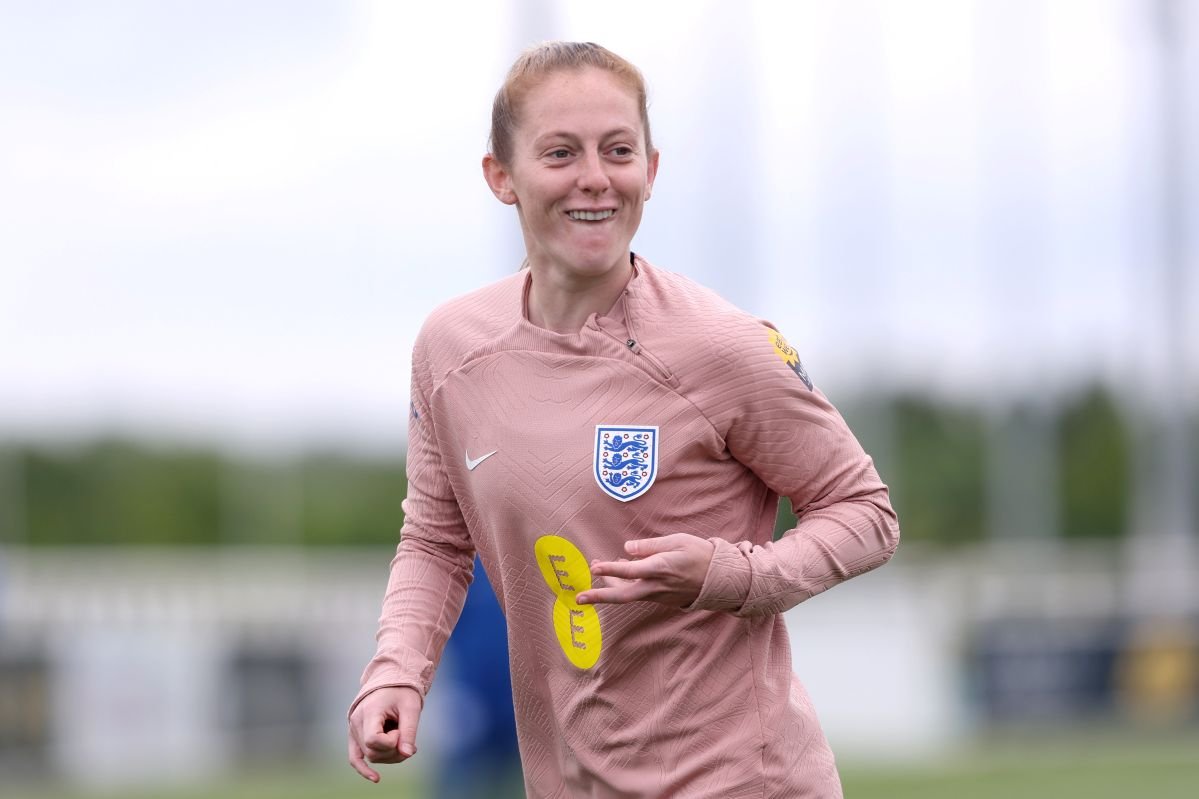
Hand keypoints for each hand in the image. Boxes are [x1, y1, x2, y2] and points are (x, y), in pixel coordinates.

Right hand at [347, 685, 422, 782]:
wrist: (391, 681)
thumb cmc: (402, 691)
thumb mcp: (411, 707)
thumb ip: (410, 731)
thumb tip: (408, 754)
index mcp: (369, 711)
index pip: (373, 740)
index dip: (391, 742)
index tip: (401, 730)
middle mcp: (356, 721)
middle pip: (372, 751)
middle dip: (393, 751)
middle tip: (406, 737)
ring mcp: (353, 728)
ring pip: (369, 755)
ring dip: (388, 755)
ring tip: (402, 740)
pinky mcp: (355, 734)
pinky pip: (355, 756)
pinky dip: (364, 768)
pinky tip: (376, 778)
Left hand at [578, 534, 714, 607]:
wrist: (723, 580)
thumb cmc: (701, 554)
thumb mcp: (678, 541)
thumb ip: (650, 545)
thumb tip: (626, 548)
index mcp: (660, 568)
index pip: (629, 570)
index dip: (610, 569)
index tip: (594, 567)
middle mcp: (657, 586)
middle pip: (622, 595)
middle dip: (600, 596)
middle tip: (579, 598)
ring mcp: (659, 596)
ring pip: (629, 594)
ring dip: (611, 585)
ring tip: (597, 571)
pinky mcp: (663, 600)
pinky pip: (639, 593)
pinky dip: (626, 585)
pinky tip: (620, 574)